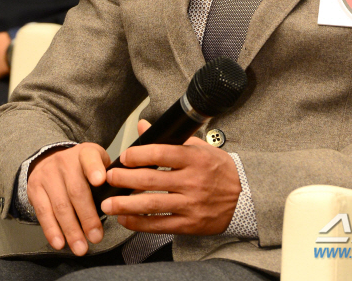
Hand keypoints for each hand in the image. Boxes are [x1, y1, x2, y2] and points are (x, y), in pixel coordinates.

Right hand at [27, 142, 110, 254]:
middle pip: (76, 191)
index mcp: (86, 153)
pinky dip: (52, 230)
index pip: (90, 159)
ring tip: (81, 247)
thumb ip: (111, 175)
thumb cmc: (82, 166)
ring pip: (60, 206)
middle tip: (96, 237)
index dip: (94, 169)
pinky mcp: (35, 189)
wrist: (50, 158)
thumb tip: (131, 194)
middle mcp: (65, 162)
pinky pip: (43, 213)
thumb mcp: (97, 161)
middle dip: (87, 217)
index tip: (101, 181)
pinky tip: (60, 243)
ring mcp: (47, 175)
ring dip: (71, 230)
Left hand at [101, 119, 240, 234]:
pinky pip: (159, 225)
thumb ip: (170, 139)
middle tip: (108, 177)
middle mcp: (192, 181)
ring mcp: (191, 204)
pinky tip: (126, 220)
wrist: (244, 196)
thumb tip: (144, 126)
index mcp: (195, 159)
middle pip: (152, 180)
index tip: (125, 156)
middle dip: (125, 179)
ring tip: (108, 204)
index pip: (161, 154)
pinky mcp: (189, 224)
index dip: (139, 155)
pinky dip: (139, 223)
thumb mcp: (200, 147)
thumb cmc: (220, 169)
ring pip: (152, 205)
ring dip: (126, 205)